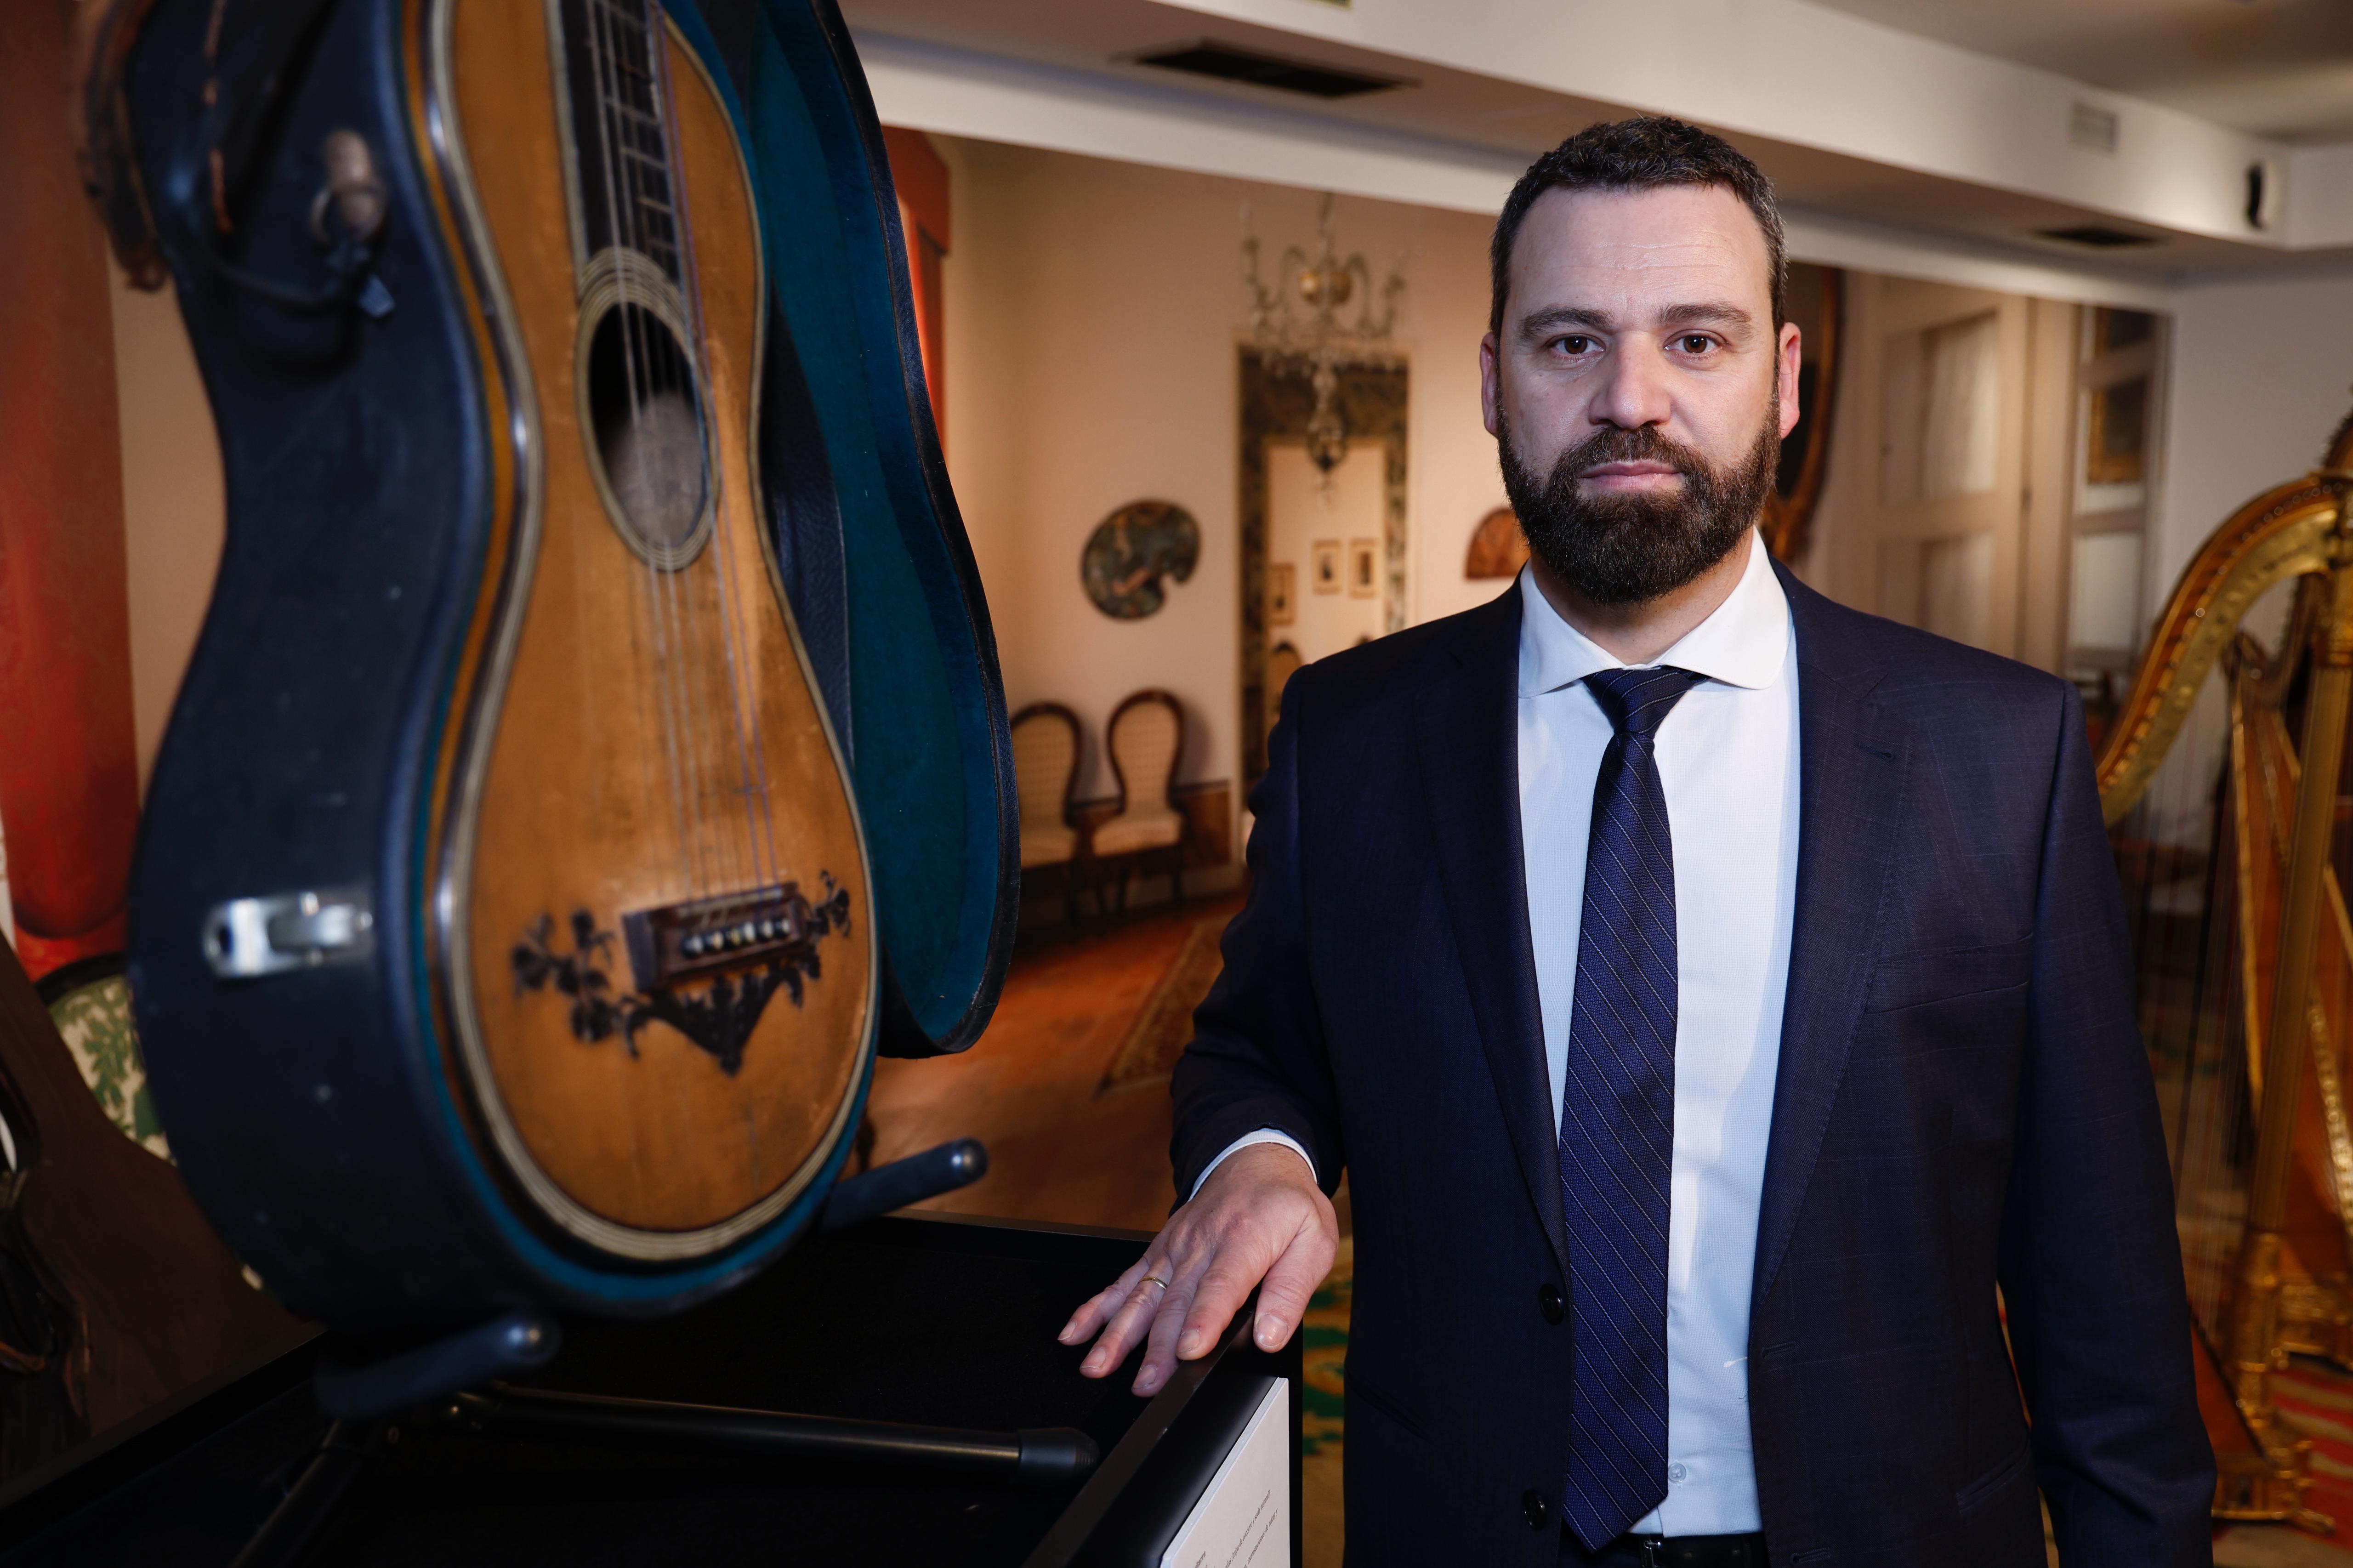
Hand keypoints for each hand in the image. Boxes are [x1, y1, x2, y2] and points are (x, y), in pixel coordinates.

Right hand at [1057, 1143, 1336, 1395]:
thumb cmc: (1287, 1205)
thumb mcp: (1313, 1242)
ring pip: (1142, 1295)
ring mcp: (1174, 1248)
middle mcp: (1200, 1243)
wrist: (1256, 1160)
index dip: (1203, 1320)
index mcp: (1243, 1240)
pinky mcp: (1158, 1252)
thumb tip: (1271, 1335)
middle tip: (1148, 1385)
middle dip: (1157, 1346)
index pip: (1220, 1285)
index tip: (1190, 1351)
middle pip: (1176, 1300)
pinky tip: (1076, 1332)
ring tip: (1098, 1366)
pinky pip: (1124, 1280)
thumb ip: (1291, 1290)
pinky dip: (1096, 1307)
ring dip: (1118, 1334)